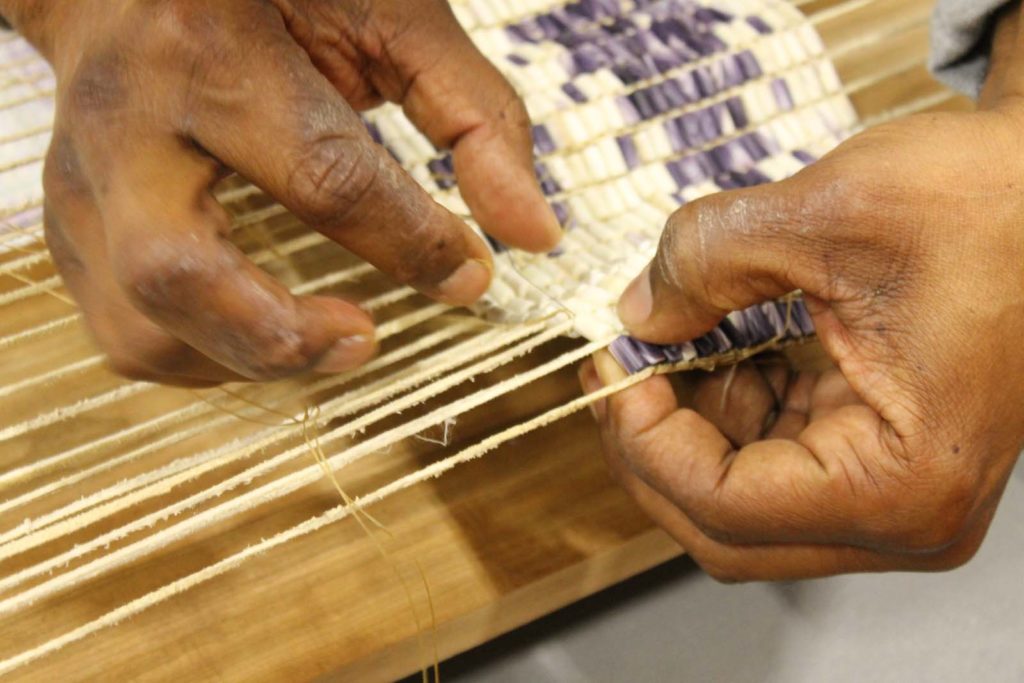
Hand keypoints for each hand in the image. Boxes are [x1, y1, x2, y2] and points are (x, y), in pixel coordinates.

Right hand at [3, 0, 560, 384]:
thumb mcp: (388, 17)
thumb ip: (472, 117)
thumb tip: (533, 233)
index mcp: (210, 46)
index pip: (324, 176)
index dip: (414, 244)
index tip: (470, 273)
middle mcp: (128, 118)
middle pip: (177, 271)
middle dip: (282, 337)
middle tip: (364, 339)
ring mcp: (83, 176)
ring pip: (136, 323)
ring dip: (240, 362)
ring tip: (318, 341)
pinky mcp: (71, 218)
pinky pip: (121, 327)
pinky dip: (199, 355)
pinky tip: (257, 331)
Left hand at [579, 7, 1023, 580]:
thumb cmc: (991, 201)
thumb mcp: (828, 211)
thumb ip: (706, 261)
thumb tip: (638, 314)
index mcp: (901, 484)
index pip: (722, 504)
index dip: (642, 439)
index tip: (610, 365)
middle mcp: (902, 514)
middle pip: (723, 523)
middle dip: (655, 444)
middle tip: (620, 365)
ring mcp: (891, 491)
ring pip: (740, 496)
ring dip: (688, 422)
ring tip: (669, 339)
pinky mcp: (879, 456)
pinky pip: (772, 459)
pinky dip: (728, 407)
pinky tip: (716, 345)